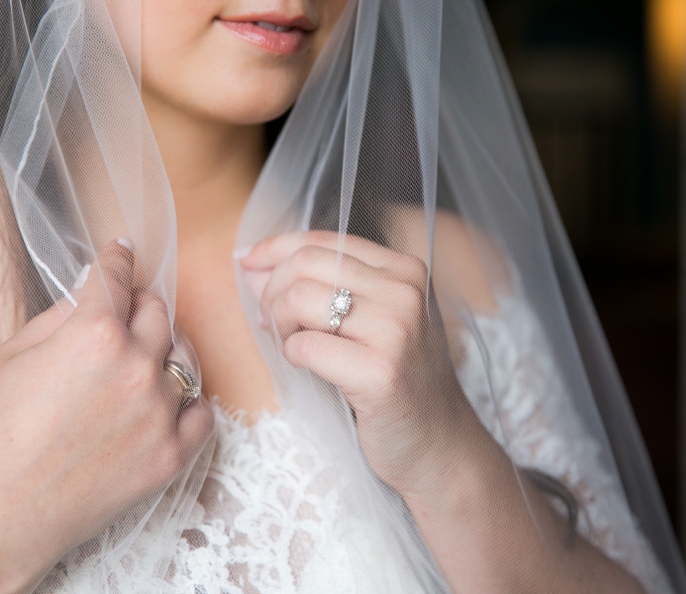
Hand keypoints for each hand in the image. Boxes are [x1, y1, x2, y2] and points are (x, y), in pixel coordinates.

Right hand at [0, 240, 213, 592]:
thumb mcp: (15, 353)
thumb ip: (64, 314)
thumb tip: (94, 290)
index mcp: (95, 333)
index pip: (118, 279)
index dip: (118, 261)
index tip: (123, 253)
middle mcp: (137, 367)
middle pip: (159, 312)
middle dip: (141, 303)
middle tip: (128, 309)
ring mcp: (160, 413)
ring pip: (186, 357)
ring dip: (167, 348)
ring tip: (146, 355)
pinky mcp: (172, 455)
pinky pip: (201, 411)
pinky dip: (187, 400)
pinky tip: (167, 399)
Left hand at [239, 231, 477, 495]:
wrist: (438, 445)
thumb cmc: (396, 380)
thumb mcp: (373, 318)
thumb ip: (323, 285)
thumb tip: (252, 264)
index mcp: (405, 269)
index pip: (323, 240)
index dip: (276, 249)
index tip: (247, 262)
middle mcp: (406, 292)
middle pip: (305, 265)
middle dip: (272, 291)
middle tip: (271, 322)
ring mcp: (397, 331)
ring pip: (300, 300)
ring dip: (280, 324)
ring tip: (290, 344)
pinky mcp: (381, 373)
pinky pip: (305, 347)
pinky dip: (291, 355)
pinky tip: (305, 366)